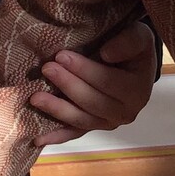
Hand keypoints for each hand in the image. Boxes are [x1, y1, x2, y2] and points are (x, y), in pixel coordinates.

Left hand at [30, 19, 156, 147]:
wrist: (134, 65)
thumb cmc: (133, 49)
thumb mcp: (139, 37)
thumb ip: (129, 42)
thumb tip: (107, 54)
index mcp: (137, 90)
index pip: (107, 81)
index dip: (84, 69)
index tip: (61, 55)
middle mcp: (125, 112)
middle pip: (92, 101)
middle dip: (67, 85)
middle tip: (47, 68)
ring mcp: (109, 123)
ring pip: (81, 120)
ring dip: (57, 109)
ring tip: (35, 98)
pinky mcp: (95, 127)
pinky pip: (75, 133)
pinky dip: (57, 136)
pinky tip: (38, 138)